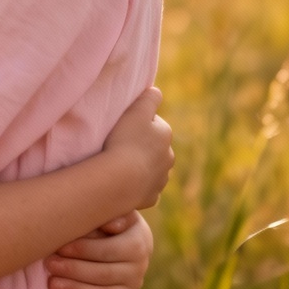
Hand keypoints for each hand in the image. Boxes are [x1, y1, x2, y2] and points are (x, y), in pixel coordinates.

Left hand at [46, 211, 152, 288]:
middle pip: (105, 274)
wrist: (128, 235)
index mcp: (137, 242)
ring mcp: (133, 288)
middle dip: (74, 271)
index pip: (109, 250)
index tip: (60, 246)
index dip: (83, 250)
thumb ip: (109, 212)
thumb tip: (110, 224)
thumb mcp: (113, 208)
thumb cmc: (110, 217)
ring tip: (53, 286)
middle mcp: (138, 268)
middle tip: (49, 265)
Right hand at [103, 87, 173, 208]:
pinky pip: (144, 187)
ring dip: (139, 165)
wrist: (121, 178)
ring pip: (151, 168)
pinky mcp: (152, 197)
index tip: (123, 126)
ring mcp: (161, 179)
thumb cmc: (125, 140)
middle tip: (119, 144)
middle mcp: (169, 157)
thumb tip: (156, 91)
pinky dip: (137, 184)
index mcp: (166, 135)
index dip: (138, 123)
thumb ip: (149, 98)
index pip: (154, 123)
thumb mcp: (136, 110)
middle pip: (154, 147)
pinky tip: (123, 180)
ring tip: (119, 163)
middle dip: (141, 145)